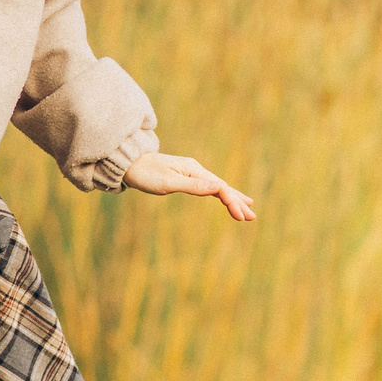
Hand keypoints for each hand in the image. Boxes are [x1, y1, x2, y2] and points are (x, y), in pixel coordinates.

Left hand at [123, 152, 255, 220]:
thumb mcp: (167, 183)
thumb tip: (218, 187)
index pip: (219, 187)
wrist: (129, 163)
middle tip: (252, 216)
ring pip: (216, 186)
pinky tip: (223, 197)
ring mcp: (190, 172)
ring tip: (247, 207)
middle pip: (222, 186)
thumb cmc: (146, 174)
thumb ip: (193, 186)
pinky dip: (219, 193)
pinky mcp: (184, 176)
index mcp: (194, 170)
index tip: (241, 216)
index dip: (232, 201)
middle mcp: (195, 169)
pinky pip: (207, 186)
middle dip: (237, 201)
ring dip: (231, 198)